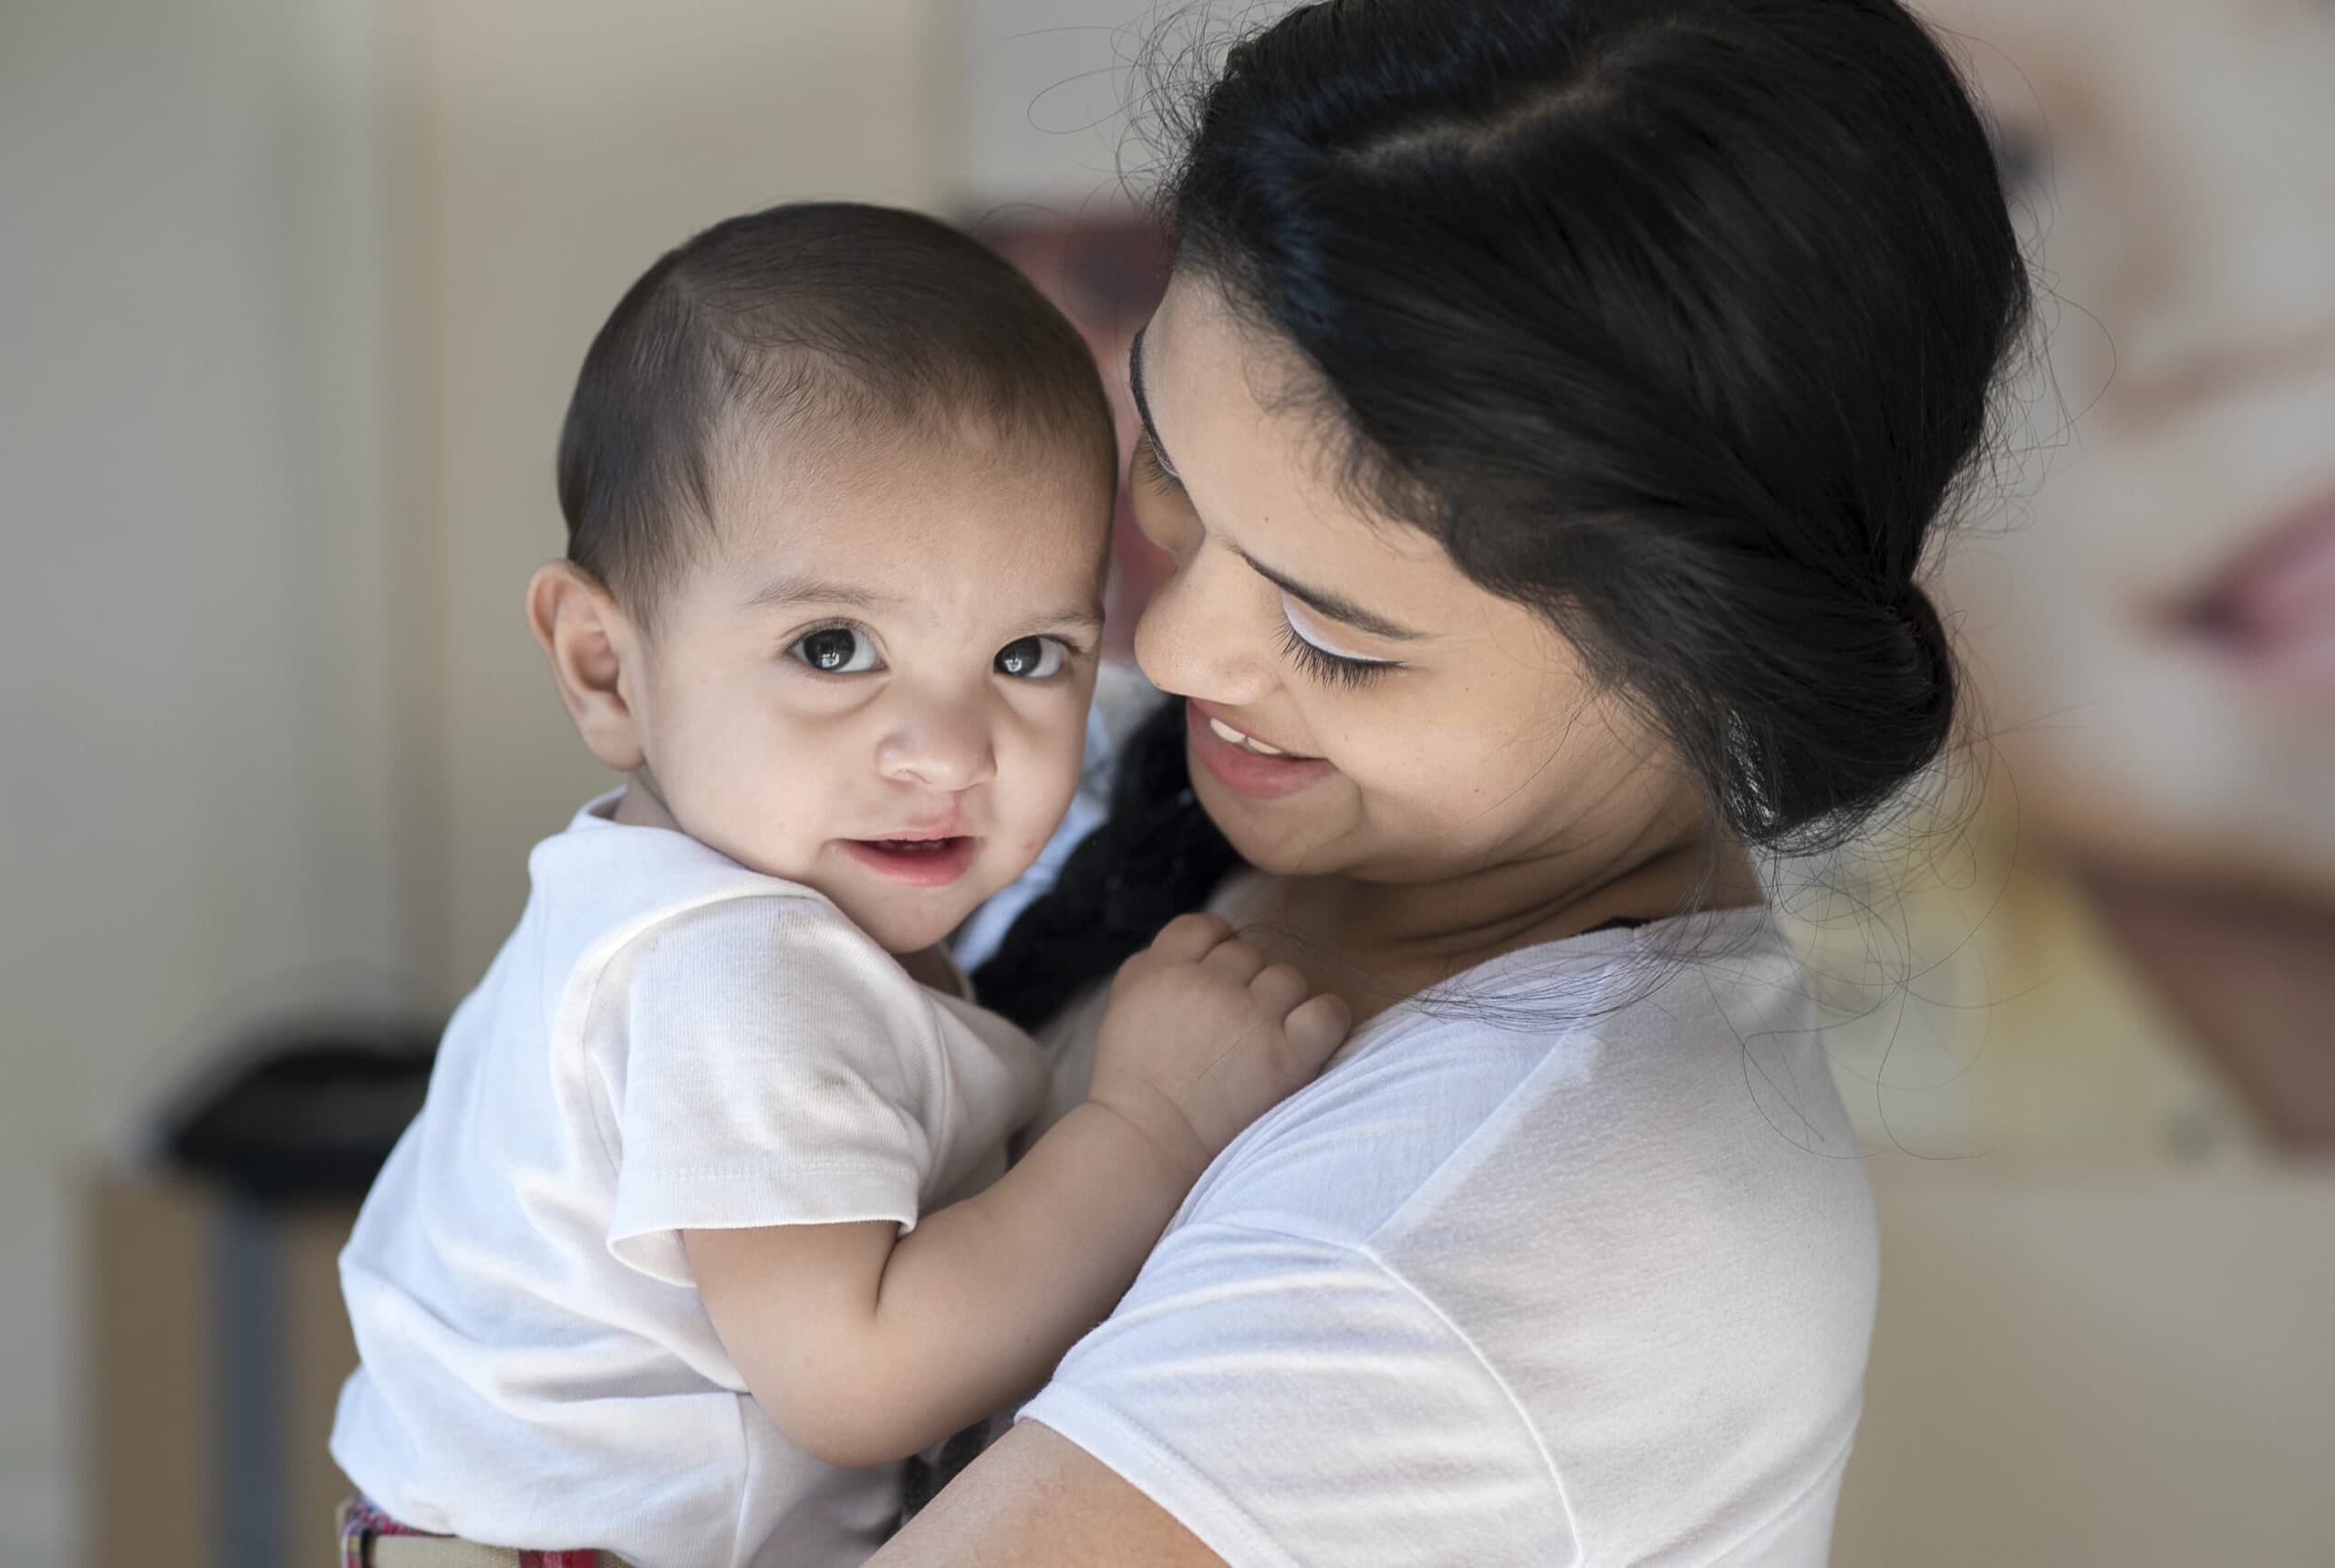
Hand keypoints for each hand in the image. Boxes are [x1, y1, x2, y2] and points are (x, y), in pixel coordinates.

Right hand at [1087, 913, 1349, 1182]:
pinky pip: (1327, 1011)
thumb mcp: (1123, 1004)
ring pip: (1288, 979)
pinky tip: (1306, 1042)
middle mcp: (1207, 983)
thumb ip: (1156, 963)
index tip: (1216, 982)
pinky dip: (1323, 1022)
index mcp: (1162, 968)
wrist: (1146, 1143)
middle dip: (1244, 985)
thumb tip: (1203, 942)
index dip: (1215, 949)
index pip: (1205, 926)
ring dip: (1281, 1006)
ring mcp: (1251, 1016)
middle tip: (1233, 1029)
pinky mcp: (1286, 1054)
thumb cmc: (1133, 1082)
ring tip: (1262, 1044)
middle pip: (1248, 954)